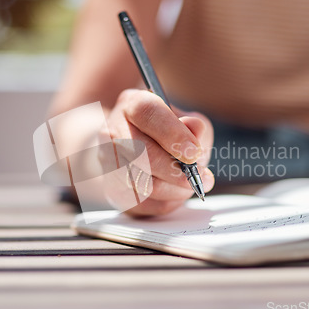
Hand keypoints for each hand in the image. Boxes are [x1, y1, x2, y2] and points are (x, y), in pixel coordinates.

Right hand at [102, 89, 214, 216]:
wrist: (138, 153)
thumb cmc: (167, 135)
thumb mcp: (187, 123)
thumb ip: (195, 126)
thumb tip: (195, 131)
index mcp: (132, 104)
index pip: (147, 112)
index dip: (172, 133)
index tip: (194, 153)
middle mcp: (112, 129)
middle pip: (140, 153)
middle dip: (175, 170)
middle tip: (201, 177)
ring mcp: (107, 161)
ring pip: (141, 182)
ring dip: (173, 189)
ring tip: (190, 184)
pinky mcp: (110, 188)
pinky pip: (142, 203)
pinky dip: (165, 202)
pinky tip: (176, 193)